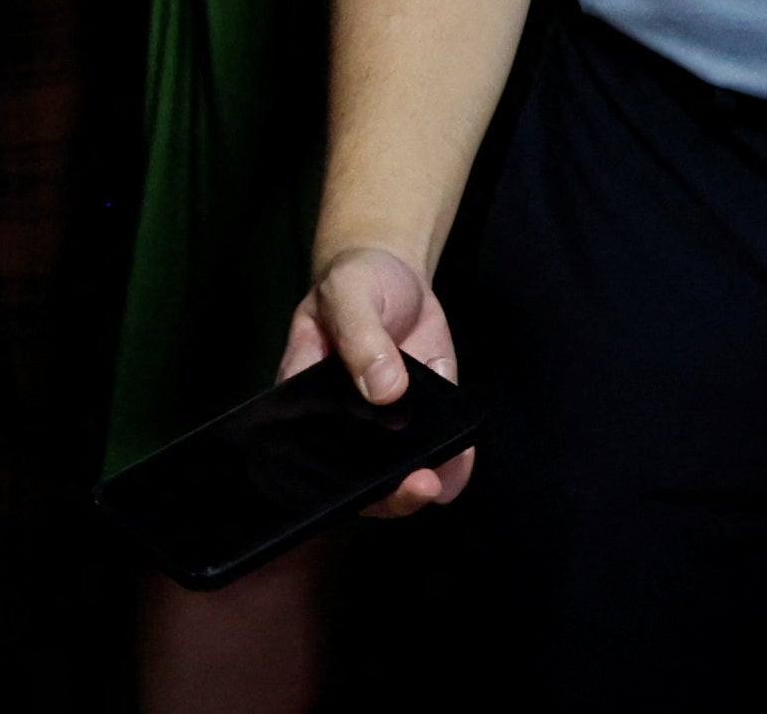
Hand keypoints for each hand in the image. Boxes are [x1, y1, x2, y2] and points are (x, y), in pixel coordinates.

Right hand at [280, 246, 471, 513]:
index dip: (332, 479)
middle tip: (418, 484)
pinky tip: (459, 459)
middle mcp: (342, 422)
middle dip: (387, 494)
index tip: (363, 486)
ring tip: (440, 480)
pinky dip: (453, 466)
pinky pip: (435, 455)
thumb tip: (385, 391)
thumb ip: (362, 337)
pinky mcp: (422, 420)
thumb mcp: (350, 294)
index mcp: (307, 396)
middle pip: (355, 477)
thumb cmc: (356, 281)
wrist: (393, 272)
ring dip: (420, 487)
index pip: (307, 451)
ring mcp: (384, 425)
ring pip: (396, 476)